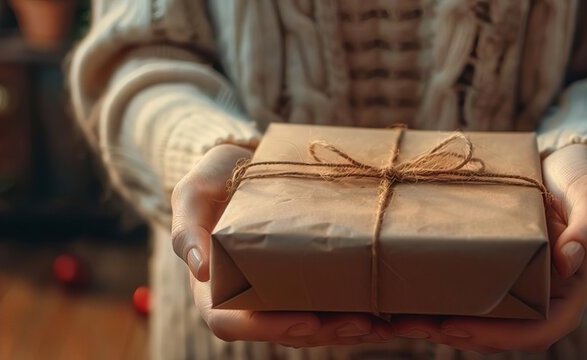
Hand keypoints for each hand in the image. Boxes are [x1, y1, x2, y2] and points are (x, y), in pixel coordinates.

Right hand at [171, 144, 389, 345]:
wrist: (244, 164)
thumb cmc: (212, 180)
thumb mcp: (191, 193)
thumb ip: (188, 227)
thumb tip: (200, 268)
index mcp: (215, 289)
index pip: (232, 323)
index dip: (269, 328)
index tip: (305, 321)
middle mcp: (253, 299)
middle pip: (288, 330)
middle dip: (328, 332)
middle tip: (363, 324)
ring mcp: (286, 291)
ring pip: (320, 323)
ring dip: (355, 328)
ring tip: (388, 322)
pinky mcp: (315, 277)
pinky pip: (338, 301)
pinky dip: (368, 308)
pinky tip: (398, 305)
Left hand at [391, 144, 586, 352]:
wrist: (556, 160)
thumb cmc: (579, 180)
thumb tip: (571, 260)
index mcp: (567, 294)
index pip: (538, 331)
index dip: (498, 337)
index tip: (457, 327)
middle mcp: (537, 298)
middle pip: (497, 333)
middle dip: (454, 334)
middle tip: (411, 324)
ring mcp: (510, 287)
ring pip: (474, 319)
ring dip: (435, 324)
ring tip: (396, 318)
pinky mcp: (487, 270)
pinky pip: (462, 294)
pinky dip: (434, 299)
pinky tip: (400, 295)